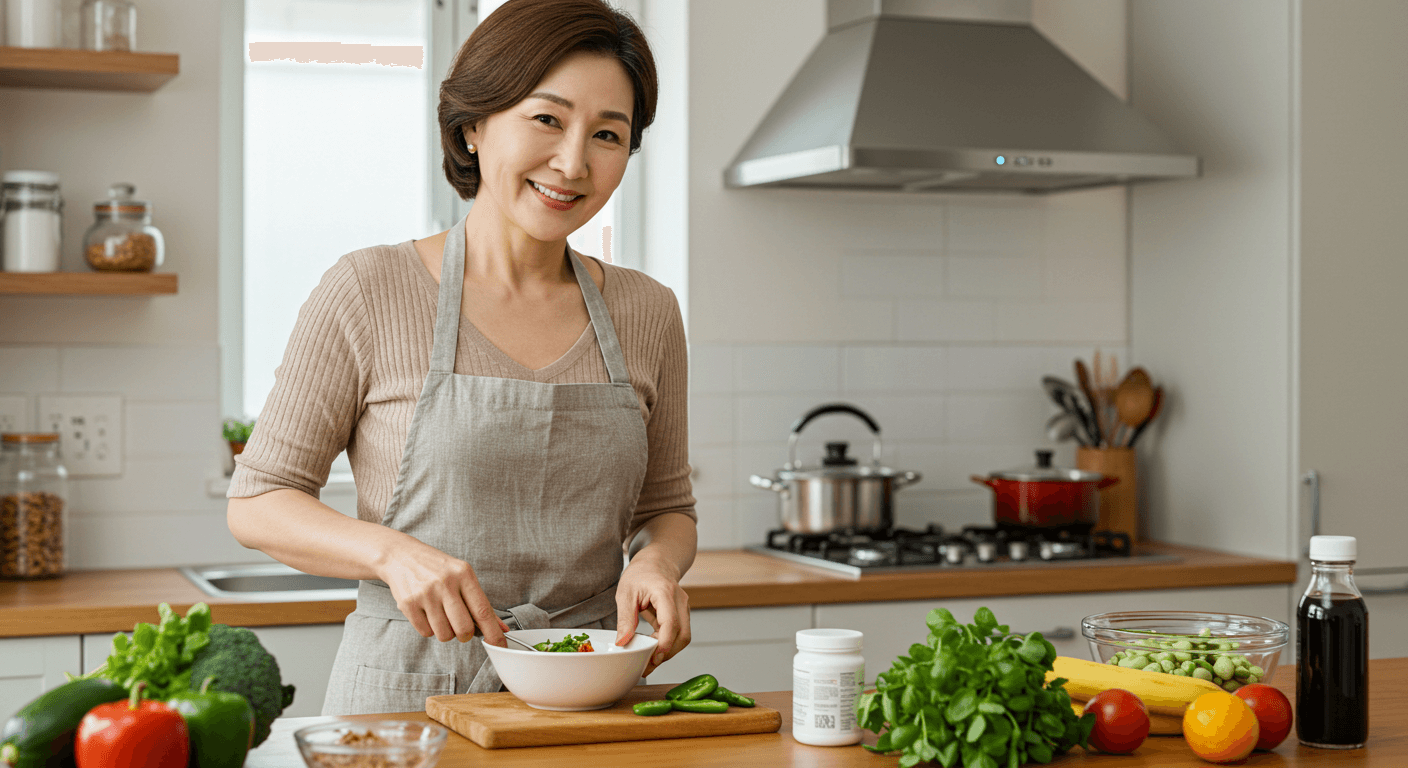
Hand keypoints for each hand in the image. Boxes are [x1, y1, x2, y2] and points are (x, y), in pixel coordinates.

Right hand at [377, 536, 509, 646]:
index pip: (483, 611)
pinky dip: (429, 628)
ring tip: (441, 615)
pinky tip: (426, 613)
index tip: (500, 645)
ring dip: (446, 632)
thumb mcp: (462, 576)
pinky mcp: (408, 604)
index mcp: (464, 574)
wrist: (401, 556)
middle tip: (461, 628)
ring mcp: (426, 594)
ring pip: (444, 634)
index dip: (493, 633)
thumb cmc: (437, 568)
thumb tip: (501, 627)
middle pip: (464, 628)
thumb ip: (481, 602)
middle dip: (465, 635)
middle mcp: (445, 583)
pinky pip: (426, 632)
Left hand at [615, 553, 690, 675]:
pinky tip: (652, 648)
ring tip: (648, 659)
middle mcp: (679, 601)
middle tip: (647, 665)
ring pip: (683, 637)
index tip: (653, 658)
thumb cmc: (641, 574)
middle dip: (667, 653)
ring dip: (667, 651)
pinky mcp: (681, 614)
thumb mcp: (625, 593)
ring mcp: (683, 608)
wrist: (656, 562)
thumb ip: (625, 619)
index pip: (671, 623)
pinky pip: (679, 633)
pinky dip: (667, 643)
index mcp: (665, 592)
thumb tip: (623, 643)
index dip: (664, 644)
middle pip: (683, 635)